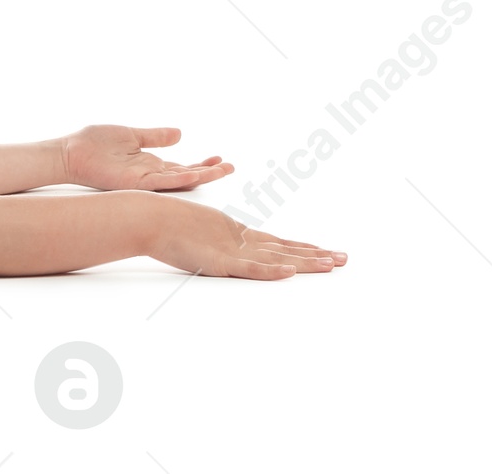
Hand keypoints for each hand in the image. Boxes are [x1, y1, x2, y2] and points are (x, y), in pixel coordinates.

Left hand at [57, 124, 232, 191]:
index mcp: (150, 165)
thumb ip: (155, 137)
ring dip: (201, 176)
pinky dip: (179, 179)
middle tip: (231, 167)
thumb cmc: (95, 144)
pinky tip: (195, 175)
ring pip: (180, 181)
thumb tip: (180, 133)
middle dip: (209, 172)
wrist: (72, 152)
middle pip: (187, 176)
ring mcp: (145, 181)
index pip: (182, 167)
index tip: (220, 159)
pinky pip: (161, 181)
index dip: (202, 164)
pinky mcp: (135, 182)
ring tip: (223, 170)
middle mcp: (151, 175)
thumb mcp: (132, 135)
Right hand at [142, 193, 347, 279]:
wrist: (147, 219)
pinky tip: (290, 271)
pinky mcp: (219, 261)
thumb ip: (213, 240)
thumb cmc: (167, 227)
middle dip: (317, 255)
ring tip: (332, 265)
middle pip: (286, 249)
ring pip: (276, 258)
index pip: (279, 244)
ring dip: (305, 262)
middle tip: (345, 259)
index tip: (327, 253)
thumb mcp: (198, 238)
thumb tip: (226, 247)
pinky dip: (271, 271)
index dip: (304, 248)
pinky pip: (250, 269)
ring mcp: (231, 250)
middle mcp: (241, 241)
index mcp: (237, 235)